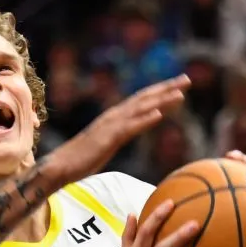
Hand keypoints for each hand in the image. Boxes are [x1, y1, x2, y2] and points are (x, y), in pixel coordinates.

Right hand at [44, 75, 189, 184]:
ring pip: (140, 110)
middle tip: (186, 80)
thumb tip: (127, 133)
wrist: (59, 166)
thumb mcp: (104, 144)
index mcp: (113, 117)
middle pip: (144, 99)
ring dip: (161, 100)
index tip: (178, 85)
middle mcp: (113, 116)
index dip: (160, 91)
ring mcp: (110, 127)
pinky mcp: (108, 140)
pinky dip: (145, 120)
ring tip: (181, 93)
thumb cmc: (80, 159)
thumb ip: (117, 135)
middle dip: (166, 88)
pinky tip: (160, 114)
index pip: (140, 100)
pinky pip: (130, 128)